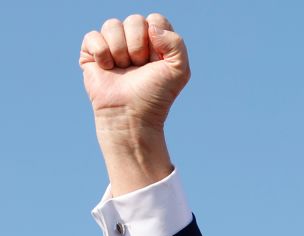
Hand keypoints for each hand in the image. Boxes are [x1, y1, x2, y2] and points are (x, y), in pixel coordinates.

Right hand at [80, 13, 188, 131]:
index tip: (156, 61)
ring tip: (124, 69)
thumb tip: (151, 27)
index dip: (156, 40)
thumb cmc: (155, 94)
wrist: (131, 114)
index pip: (155, 19)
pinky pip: (93, 36)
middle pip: (134, 20)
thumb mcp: (179, 70)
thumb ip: (176, 43)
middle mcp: (134, 39)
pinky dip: (102, 54)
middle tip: (139, 67)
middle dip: (138, 46)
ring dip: (120, 51)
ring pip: (112, 25)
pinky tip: (107, 69)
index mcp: (156, 40)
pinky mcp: (92, 52)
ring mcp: (113, 44)